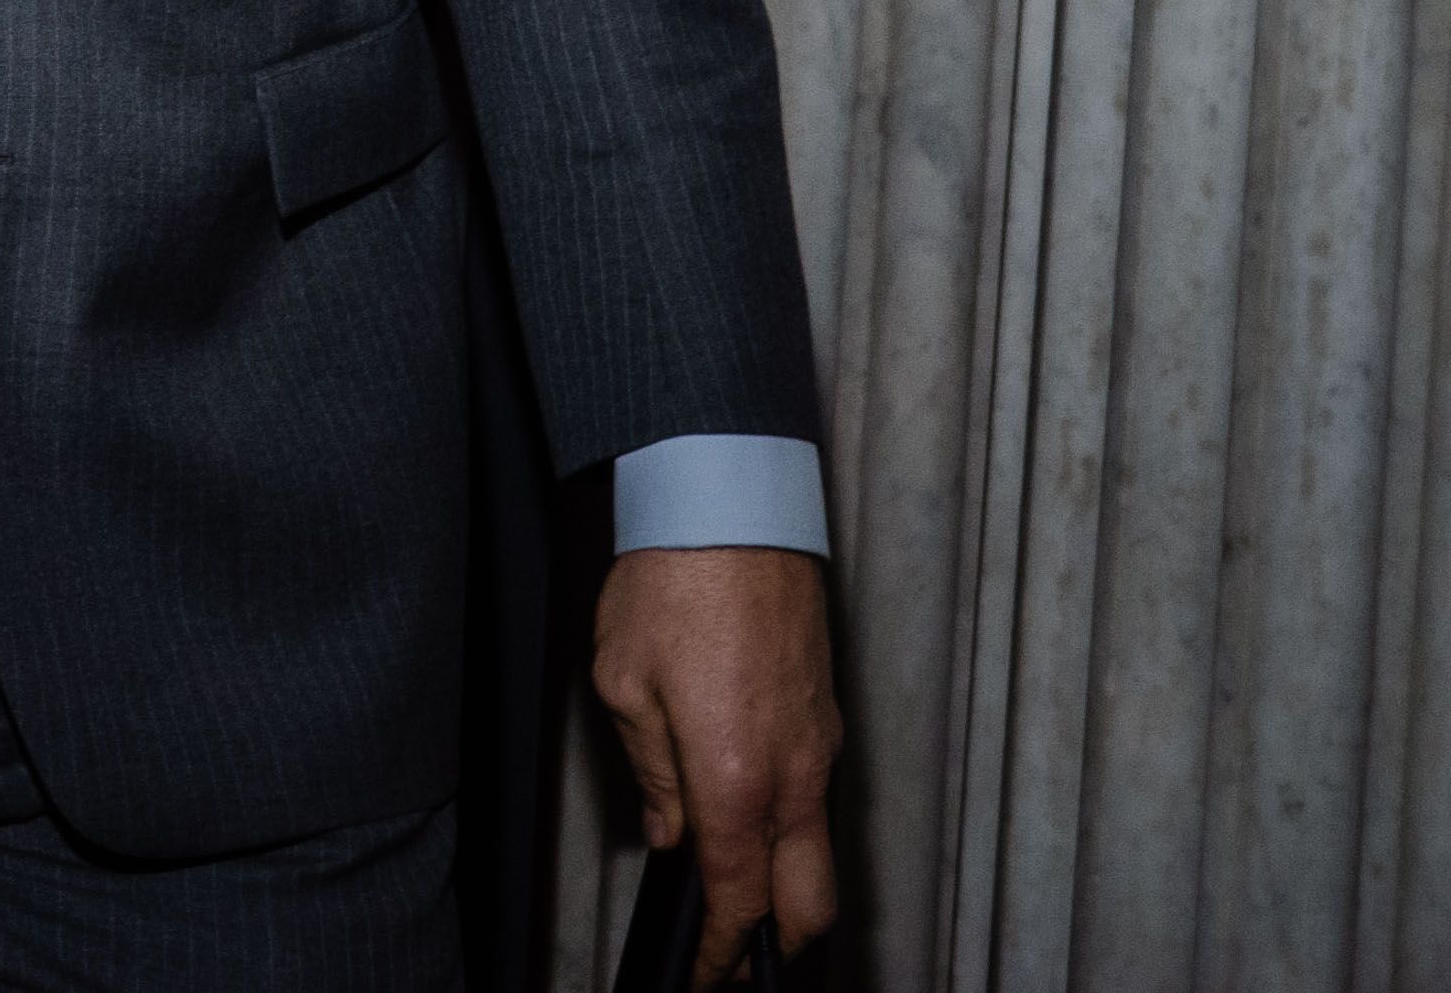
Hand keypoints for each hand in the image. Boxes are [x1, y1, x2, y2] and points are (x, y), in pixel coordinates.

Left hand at [594, 544, 839, 978]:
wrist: (733, 504)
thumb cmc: (673, 582)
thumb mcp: (624, 684)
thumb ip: (654, 775)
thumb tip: (672, 834)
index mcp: (737, 778)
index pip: (740, 898)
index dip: (724, 950)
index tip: (706, 970)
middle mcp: (794, 774)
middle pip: (810, 901)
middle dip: (777, 941)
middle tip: (730, 952)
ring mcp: (820, 746)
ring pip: (819, 850)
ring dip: (784, 883)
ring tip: (734, 890)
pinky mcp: (826, 715)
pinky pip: (816, 797)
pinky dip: (790, 827)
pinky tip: (748, 815)